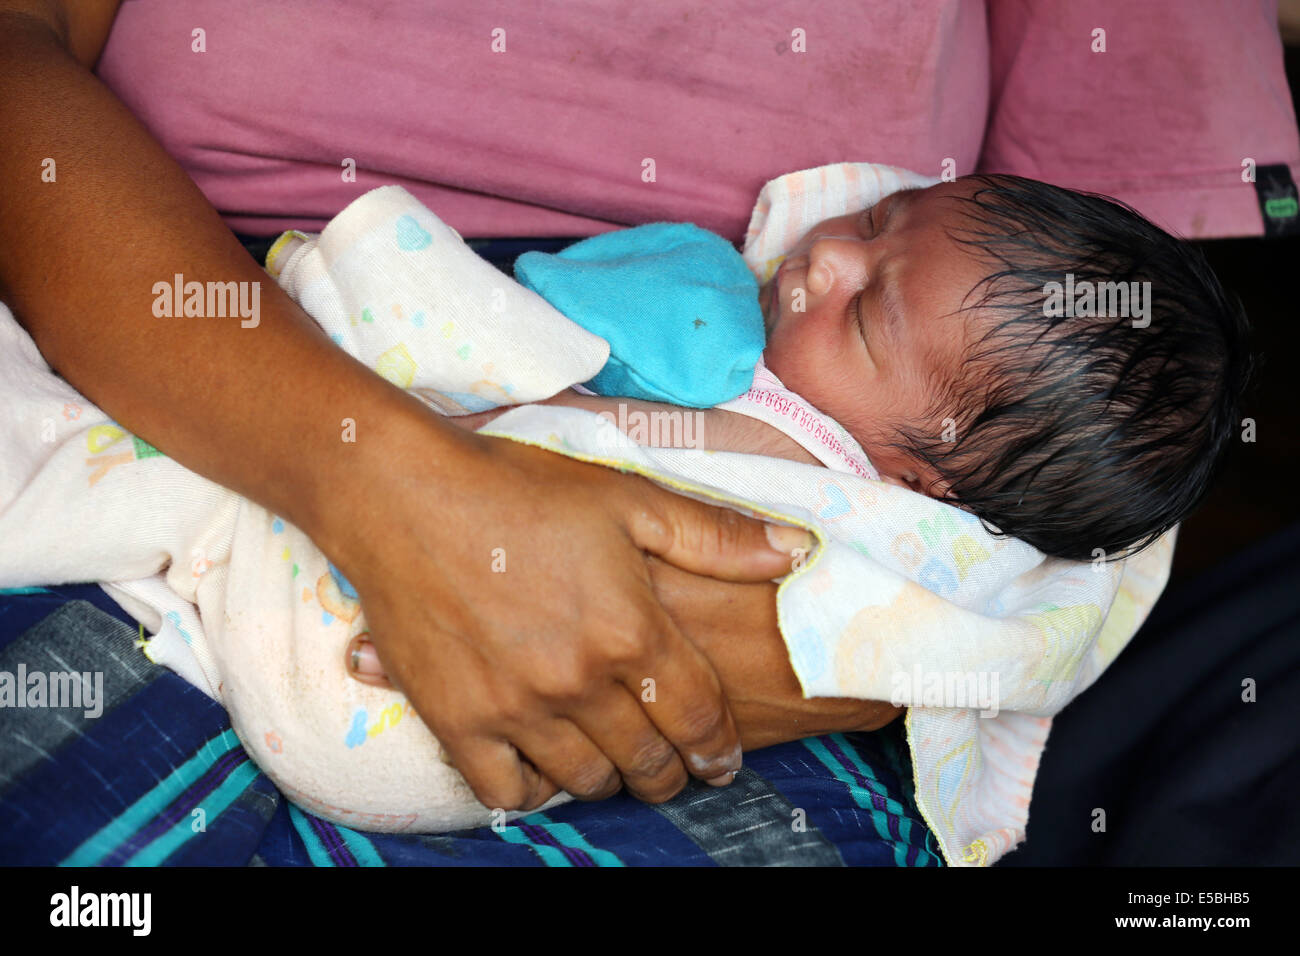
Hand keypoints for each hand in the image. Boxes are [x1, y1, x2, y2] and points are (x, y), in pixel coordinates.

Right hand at [347, 498, 901, 755]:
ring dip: (610, 780)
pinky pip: (506, 792)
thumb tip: (800, 551)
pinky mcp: (457, 721)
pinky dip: (531, 790)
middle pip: (647, 761)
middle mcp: (579, 682)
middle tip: (672, 770)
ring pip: (585, 781)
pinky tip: (540, 768)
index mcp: (630, 630)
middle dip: (670, 773)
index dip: (718, 748)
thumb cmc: (520, 489)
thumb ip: (716, 536)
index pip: (697, 718)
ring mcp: (516, 709)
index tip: (722, 762)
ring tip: (613, 765)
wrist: (402, 494)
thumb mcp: (628, 499)